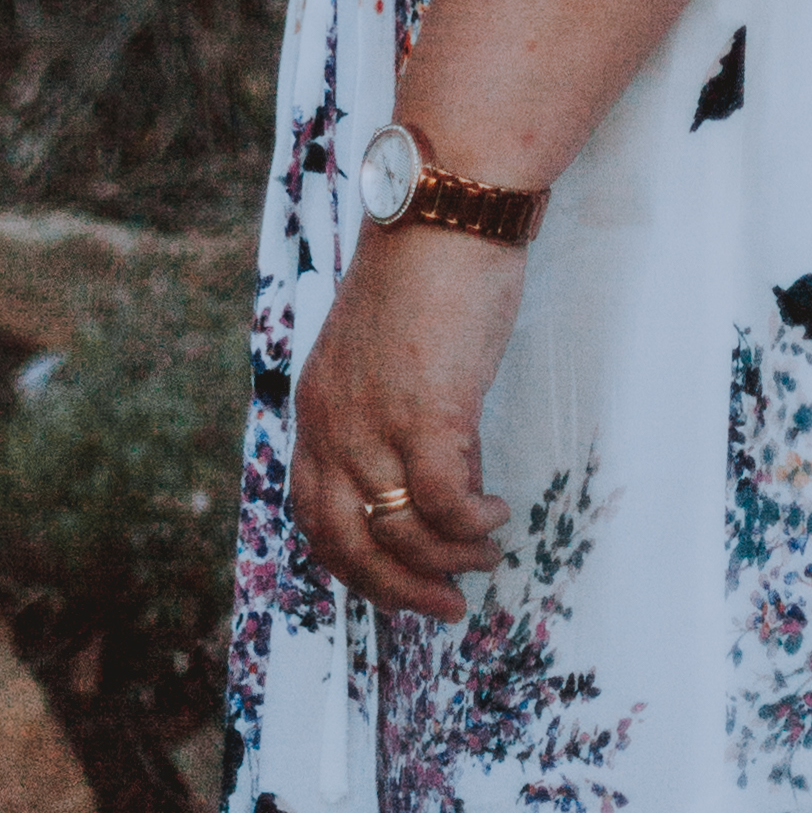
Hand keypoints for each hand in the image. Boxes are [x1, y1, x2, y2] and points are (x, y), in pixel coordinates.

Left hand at [288, 217, 525, 625]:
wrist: (447, 207)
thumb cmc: (429, 270)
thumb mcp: (389, 355)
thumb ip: (396, 416)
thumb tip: (437, 484)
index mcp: (316, 407)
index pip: (314, 516)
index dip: (355, 564)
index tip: (398, 584)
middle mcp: (332, 423)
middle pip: (346, 543)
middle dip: (396, 589)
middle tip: (445, 606)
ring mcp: (375, 420)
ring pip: (397, 532)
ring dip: (446, 559)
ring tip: (486, 555)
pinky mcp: (428, 410)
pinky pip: (443, 502)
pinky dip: (471, 523)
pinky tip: (497, 513)